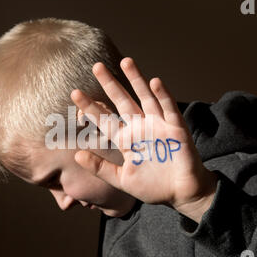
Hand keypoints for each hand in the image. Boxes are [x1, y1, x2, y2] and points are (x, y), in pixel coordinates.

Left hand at [70, 57, 216, 221]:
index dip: (90, 107)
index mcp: (126, 140)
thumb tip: (77, 155)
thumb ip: (100, 168)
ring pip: (146, 98)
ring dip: (137, 80)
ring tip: (126, 62)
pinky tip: (154, 82)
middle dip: (110, 84)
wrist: (181, 194)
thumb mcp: (121, 179)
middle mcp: (140, 128)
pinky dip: (163, 96)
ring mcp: (158, 126)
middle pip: (123, 101)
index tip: (75, 93)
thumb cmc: (153, 187)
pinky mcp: (176, 129)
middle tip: (97, 66)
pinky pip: (169, 109)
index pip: (105, 119)